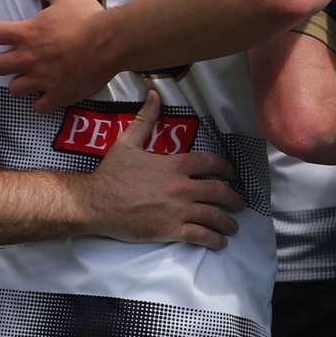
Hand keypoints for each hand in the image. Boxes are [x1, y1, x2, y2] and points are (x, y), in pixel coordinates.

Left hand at [0, 0, 115, 111]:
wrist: (110, 43)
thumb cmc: (87, 18)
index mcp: (27, 34)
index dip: (0, 33)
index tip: (9, 34)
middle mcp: (29, 59)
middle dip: (5, 62)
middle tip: (18, 59)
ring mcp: (41, 80)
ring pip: (14, 89)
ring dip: (21, 83)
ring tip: (33, 79)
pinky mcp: (57, 96)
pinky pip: (39, 107)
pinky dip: (43, 101)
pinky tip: (50, 93)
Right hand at [83, 91, 242, 249]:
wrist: (96, 202)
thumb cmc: (111, 172)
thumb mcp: (128, 141)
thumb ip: (146, 118)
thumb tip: (154, 93)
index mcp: (174, 164)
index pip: (210, 163)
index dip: (226, 168)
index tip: (233, 174)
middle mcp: (181, 187)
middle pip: (219, 191)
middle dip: (233, 198)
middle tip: (239, 204)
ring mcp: (178, 210)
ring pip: (213, 216)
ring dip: (227, 222)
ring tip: (233, 227)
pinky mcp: (170, 230)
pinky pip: (200, 235)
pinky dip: (213, 240)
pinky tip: (219, 243)